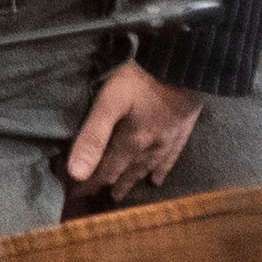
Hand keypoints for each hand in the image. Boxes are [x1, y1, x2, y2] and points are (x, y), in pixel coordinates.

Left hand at [65, 60, 205, 197]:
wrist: (185, 64)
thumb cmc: (141, 79)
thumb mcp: (110, 103)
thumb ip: (93, 136)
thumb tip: (76, 172)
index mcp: (131, 142)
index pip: (105, 170)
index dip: (90, 184)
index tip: (76, 195)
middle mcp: (150, 147)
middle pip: (125, 171)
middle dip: (107, 185)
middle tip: (95, 197)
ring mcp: (168, 139)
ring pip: (146, 168)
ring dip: (132, 181)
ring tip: (121, 194)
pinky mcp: (182, 129)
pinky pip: (170, 158)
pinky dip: (161, 170)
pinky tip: (157, 179)